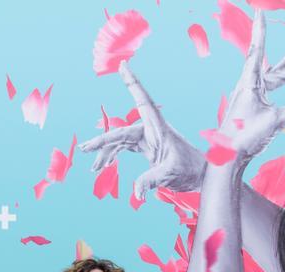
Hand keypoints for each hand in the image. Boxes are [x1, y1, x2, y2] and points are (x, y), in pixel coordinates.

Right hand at [79, 62, 206, 199]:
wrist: (200, 175)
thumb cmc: (191, 170)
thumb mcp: (171, 175)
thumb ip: (152, 180)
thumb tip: (136, 193)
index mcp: (159, 127)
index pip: (143, 101)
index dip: (132, 82)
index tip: (123, 65)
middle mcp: (151, 129)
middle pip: (121, 131)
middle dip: (102, 140)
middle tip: (84, 149)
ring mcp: (147, 138)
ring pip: (119, 141)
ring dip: (105, 154)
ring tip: (94, 169)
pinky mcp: (146, 147)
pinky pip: (124, 147)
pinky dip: (113, 156)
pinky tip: (104, 165)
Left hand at [220, 12, 284, 160]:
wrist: (226, 157)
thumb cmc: (244, 137)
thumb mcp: (275, 121)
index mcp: (250, 84)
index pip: (257, 51)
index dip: (260, 31)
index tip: (260, 13)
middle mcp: (248, 87)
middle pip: (272, 68)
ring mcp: (249, 98)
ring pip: (271, 78)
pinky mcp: (251, 108)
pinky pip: (268, 91)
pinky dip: (279, 85)